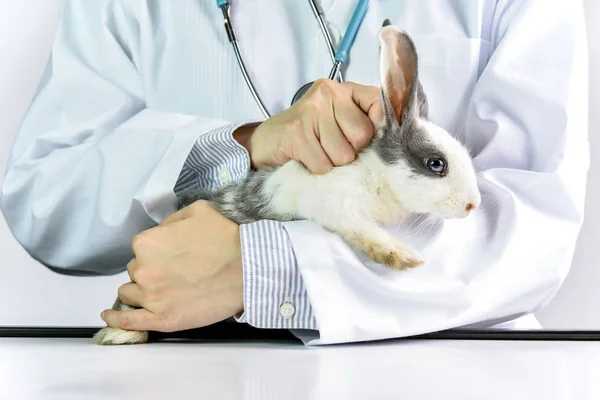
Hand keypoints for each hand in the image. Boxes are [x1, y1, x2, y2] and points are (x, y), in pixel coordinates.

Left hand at [100, 201, 242, 331]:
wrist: (250, 267)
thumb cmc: (227, 237)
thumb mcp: (197, 210)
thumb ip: (169, 223)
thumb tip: (161, 234)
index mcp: (147, 242)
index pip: (141, 249)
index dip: (158, 251)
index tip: (174, 254)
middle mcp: (143, 270)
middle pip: (136, 271)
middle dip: (151, 270)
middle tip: (177, 270)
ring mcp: (152, 297)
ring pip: (131, 293)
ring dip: (143, 290)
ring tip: (164, 289)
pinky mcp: (163, 319)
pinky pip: (129, 322)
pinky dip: (116, 320)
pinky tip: (109, 317)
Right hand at [234, 79, 382, 173]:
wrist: (265, 143)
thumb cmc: (308, 135)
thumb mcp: (338, 123)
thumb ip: (364, 125)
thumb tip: (394, 140)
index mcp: (345, 89)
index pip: (379, 105)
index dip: (379, 130)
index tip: (367, 142)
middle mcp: (329, 93)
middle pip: (362, 136)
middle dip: (350, 152)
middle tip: (331, 148)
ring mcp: (311, 110)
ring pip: (343, 154)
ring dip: (331, 163)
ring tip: (317, 152)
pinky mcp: (296, 131)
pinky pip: (322, 164)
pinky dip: (315, 169)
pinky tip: (305, 158)